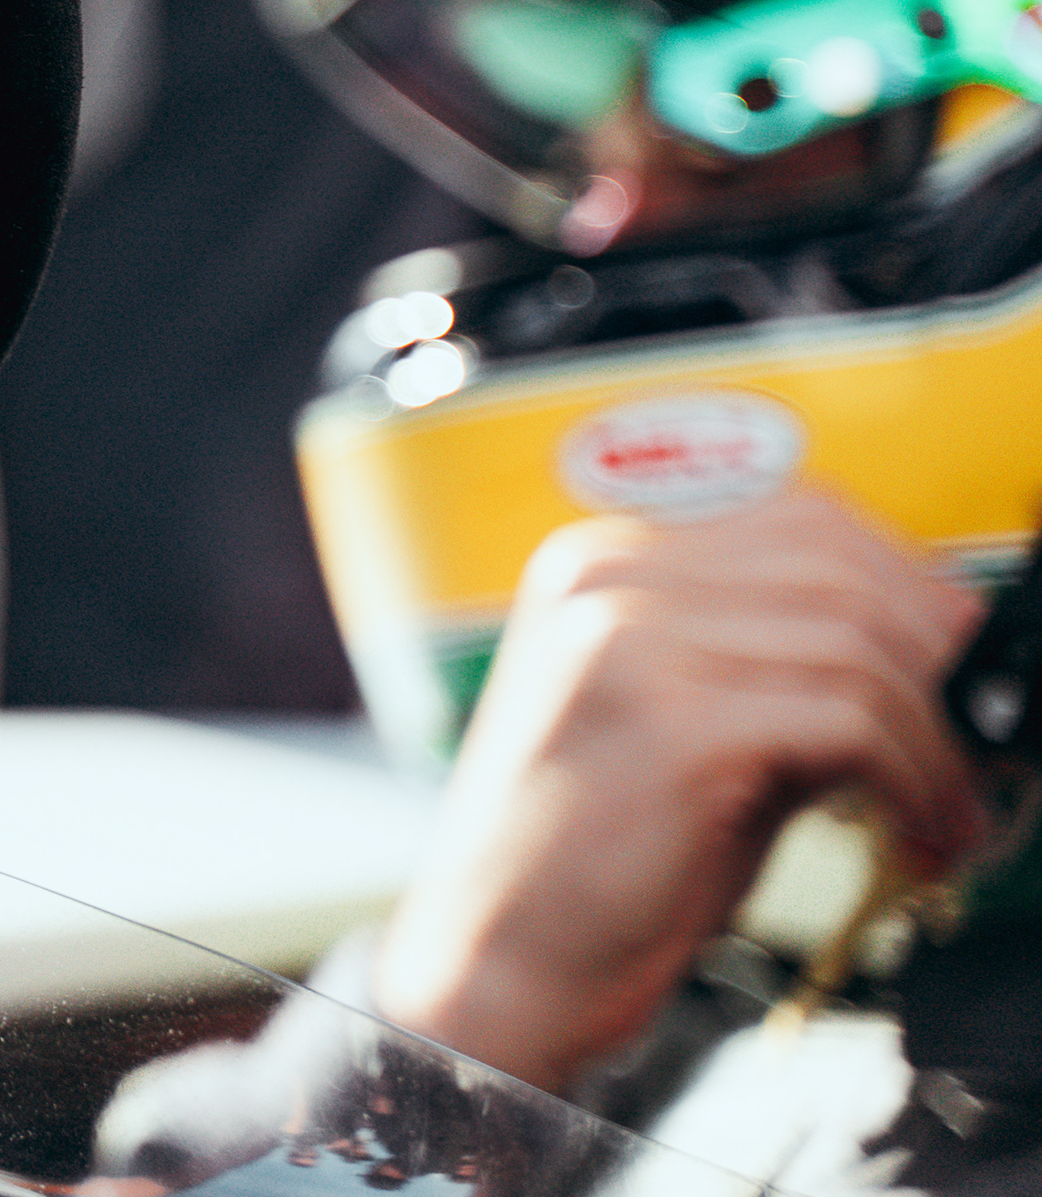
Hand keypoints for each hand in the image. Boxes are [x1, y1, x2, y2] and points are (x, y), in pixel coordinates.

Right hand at [368, 490, 989, 1089]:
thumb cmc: (591, 860)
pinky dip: (915, 780)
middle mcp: (604, 583)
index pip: (802, 518)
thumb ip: (775, 669)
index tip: (963, 655)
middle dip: (939, 655)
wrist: (495, 960)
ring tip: (950, 811)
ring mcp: (628, 645)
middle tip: (982, 738)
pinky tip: (918, 832)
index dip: (909, 582)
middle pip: (840, 566)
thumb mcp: (679, 727)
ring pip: (858, 645)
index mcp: (597, 564)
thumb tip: (928, 656)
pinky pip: (850, 723)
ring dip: (938, 740)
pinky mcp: (671, 726)